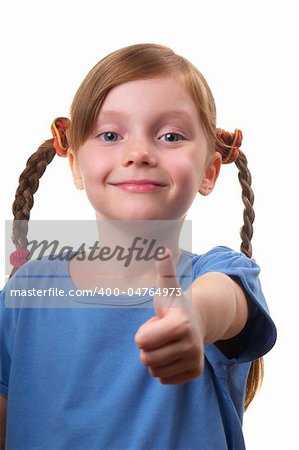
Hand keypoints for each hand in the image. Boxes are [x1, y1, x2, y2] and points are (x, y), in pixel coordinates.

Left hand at [135, 249, 203, 384]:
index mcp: (180, 324)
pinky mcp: (195, 372)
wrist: (198, 319)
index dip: (143, 333)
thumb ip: (164, 269)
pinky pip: (164, 379)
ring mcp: (195, 360)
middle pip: (146, 359)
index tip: (156, 323)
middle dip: (148, 346)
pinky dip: (164, 368)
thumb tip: (161, 250)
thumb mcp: (168, 287)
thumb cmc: (174, 304)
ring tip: (168, 342)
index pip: (142, 342)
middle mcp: (191, 344)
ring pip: (154, 371)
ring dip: (156, 357)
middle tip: (161, 334)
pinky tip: (173, 353)